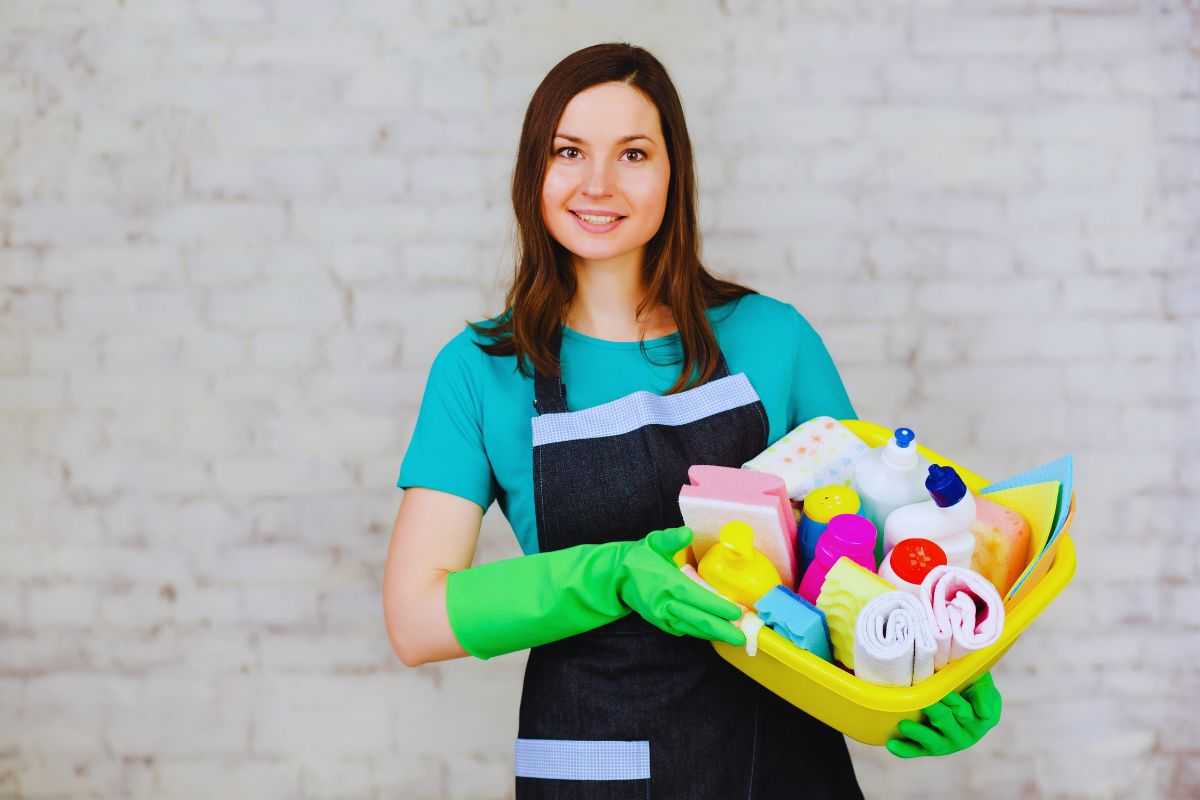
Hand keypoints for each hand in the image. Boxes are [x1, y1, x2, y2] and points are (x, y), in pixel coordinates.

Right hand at [616, 526, 746, 646]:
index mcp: (667, 583)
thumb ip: (671, 538)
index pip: (697, 597)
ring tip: (734, 638)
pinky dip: (700, 632)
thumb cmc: (639, 558)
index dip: (717, 606)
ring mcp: (662, 616)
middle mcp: (664, 603)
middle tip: (743, 637)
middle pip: (697, 619)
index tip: (736, 612)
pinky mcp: (660, 623)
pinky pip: (684, 629)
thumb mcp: (654, 542)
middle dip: (722, 629)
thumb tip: (687, 533)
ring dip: (714, 634)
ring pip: (692, 628)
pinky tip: (714, 633)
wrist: (616, 578)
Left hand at [886, 672, 1001, 757]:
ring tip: (904, 725)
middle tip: (925, 703)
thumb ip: (983, 690)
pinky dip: (905, 749)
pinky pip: (917, 750)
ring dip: (919, 734)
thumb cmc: (970, 680)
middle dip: (937, 714)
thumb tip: (983, 712)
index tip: (946, 694)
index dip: (957, 704)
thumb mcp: (981, 679)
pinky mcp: (930, 747)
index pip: (969, 714)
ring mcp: (948, 743)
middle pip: (950, 724)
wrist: (956, 686)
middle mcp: (967, 734)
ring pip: (935, 742)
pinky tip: (891, 744)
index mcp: (984, 719)